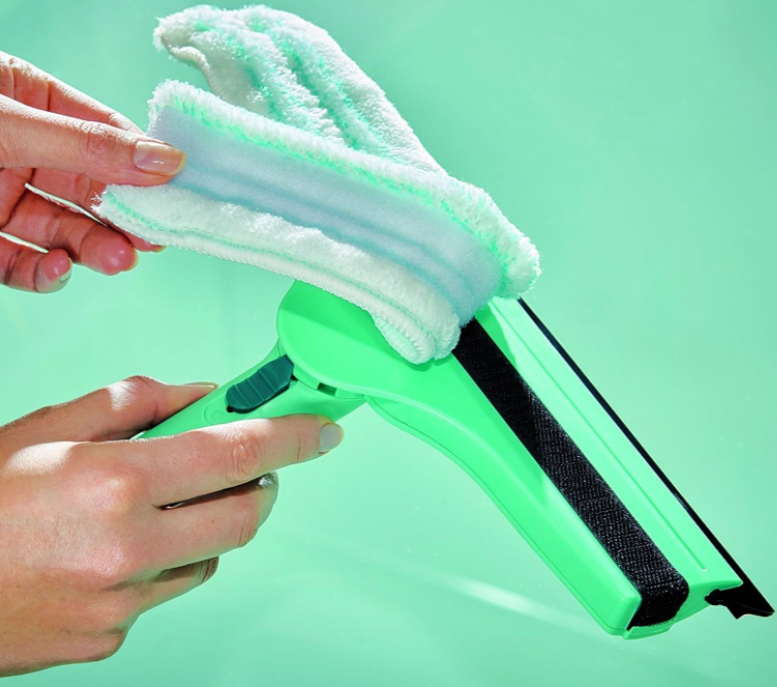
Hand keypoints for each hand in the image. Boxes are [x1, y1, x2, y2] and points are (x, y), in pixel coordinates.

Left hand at [0, 52, 185, 292]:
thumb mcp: (9, 123)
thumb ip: (87, 145)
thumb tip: (166, 160)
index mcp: (27, 102)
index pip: (102, 132)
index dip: (140, 162)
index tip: (177, 188)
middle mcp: (20, 151)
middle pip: (89, 190)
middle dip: (123, 216)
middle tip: (153, 236)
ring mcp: (0, 197)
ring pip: (62, 231)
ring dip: (95, 248)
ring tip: (119, 259)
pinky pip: (21, 263)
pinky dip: (43, 273)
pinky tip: (58, 267)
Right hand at [0, 376, 342, 676]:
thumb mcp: (46, 428)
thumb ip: (135, 403)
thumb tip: (201, 396)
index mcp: (116, 482)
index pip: (237, 452)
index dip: (290, 436)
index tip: (322, 428)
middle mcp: (128, 548)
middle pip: (246, 515)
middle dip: (256, 485)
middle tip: (239, 466)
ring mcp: (122, 604)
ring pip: (210, 555)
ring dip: (205, 524)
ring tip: (152, 507)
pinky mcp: (110, 640)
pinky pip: (165, 592)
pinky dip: (163, 562)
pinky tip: (116, 550)